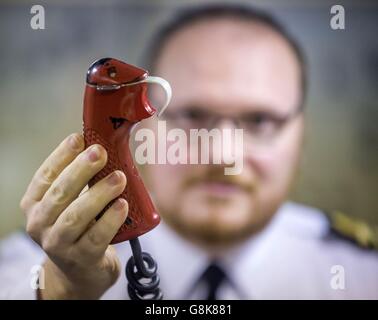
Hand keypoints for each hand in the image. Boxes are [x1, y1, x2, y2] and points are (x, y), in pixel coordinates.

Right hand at [20, 133, 127, 298]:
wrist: (79, 271)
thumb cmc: (78, 227)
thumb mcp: (71, 203)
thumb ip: (80, 180)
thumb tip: (103, 147)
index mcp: (35, 204)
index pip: (45, 175)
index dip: (61, 155)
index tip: (79, 138)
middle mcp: (40, 223)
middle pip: (60, 193)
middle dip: (81, 170)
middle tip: (100, 152)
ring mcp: (58, 244)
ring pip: (77, 215)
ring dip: (99, 193)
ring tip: (119, 177)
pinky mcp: (81, 259)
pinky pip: (97, 236)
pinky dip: (111, 219)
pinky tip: (123, 205)